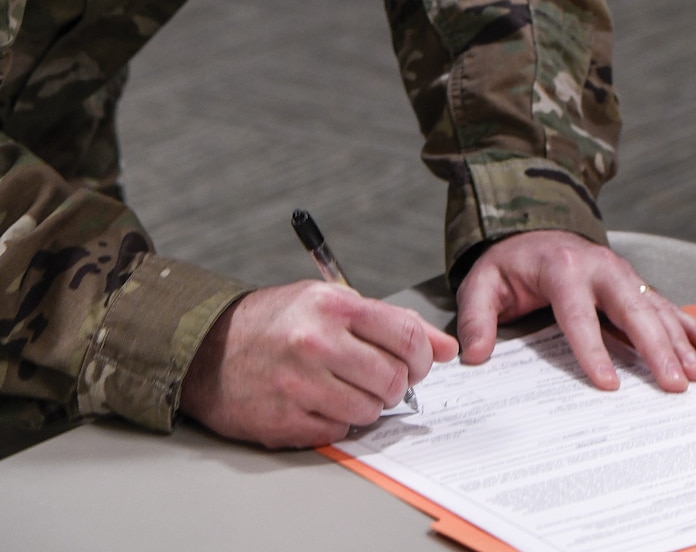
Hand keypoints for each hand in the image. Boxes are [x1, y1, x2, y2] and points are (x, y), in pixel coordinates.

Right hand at [180, 282, 456, 448]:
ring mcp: (300, 386)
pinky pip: (340, 431)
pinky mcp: (285, 421)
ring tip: (353, 389)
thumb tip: (447, 348)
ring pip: (370, 409)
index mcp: (333, 306)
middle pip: (392, 377)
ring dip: (372, 405)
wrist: (210, 350)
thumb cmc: (276, 322)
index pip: (405, 334)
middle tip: (387, 379)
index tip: (422, 361)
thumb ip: (390, 322)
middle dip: (400, 383)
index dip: (424, 354)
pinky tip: (326, 403)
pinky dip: (342, 421)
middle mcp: (317, 343)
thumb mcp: (331, 302)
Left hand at [456, 231, 695, 392]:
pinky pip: (669, 307)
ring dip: (680, 343)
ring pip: (657, 310)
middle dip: (655, 349)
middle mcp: (601, 269)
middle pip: (633, 310)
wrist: (535, 226)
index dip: (593, 349)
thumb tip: (474, 356)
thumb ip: (476, 316)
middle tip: (673, 384)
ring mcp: (624, 276)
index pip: (579, 313)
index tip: (607, 384)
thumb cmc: (511, 262)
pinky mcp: (636, 286)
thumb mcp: (483, 281)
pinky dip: (693, 329)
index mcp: (562, 268)